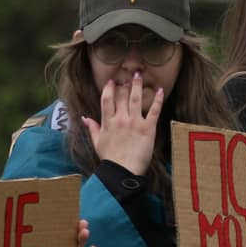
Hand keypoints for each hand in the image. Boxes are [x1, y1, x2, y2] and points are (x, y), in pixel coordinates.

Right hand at [79, 58, 164, 175]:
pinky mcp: (148, 129)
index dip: (109, 88)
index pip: (107, 99)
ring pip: (136, 99)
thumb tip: (84, 118)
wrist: (123, 171)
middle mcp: (121, 119)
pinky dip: (158, 100)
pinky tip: (160, 90)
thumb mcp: (97, 143)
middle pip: (121, 96)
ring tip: (139, 74)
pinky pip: (154, 111)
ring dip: (137, 85)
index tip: (112, 81)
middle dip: (124, 84)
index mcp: (108, 122)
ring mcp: (135, 123)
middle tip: (128, 74)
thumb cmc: (110, 159)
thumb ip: (92, 128)